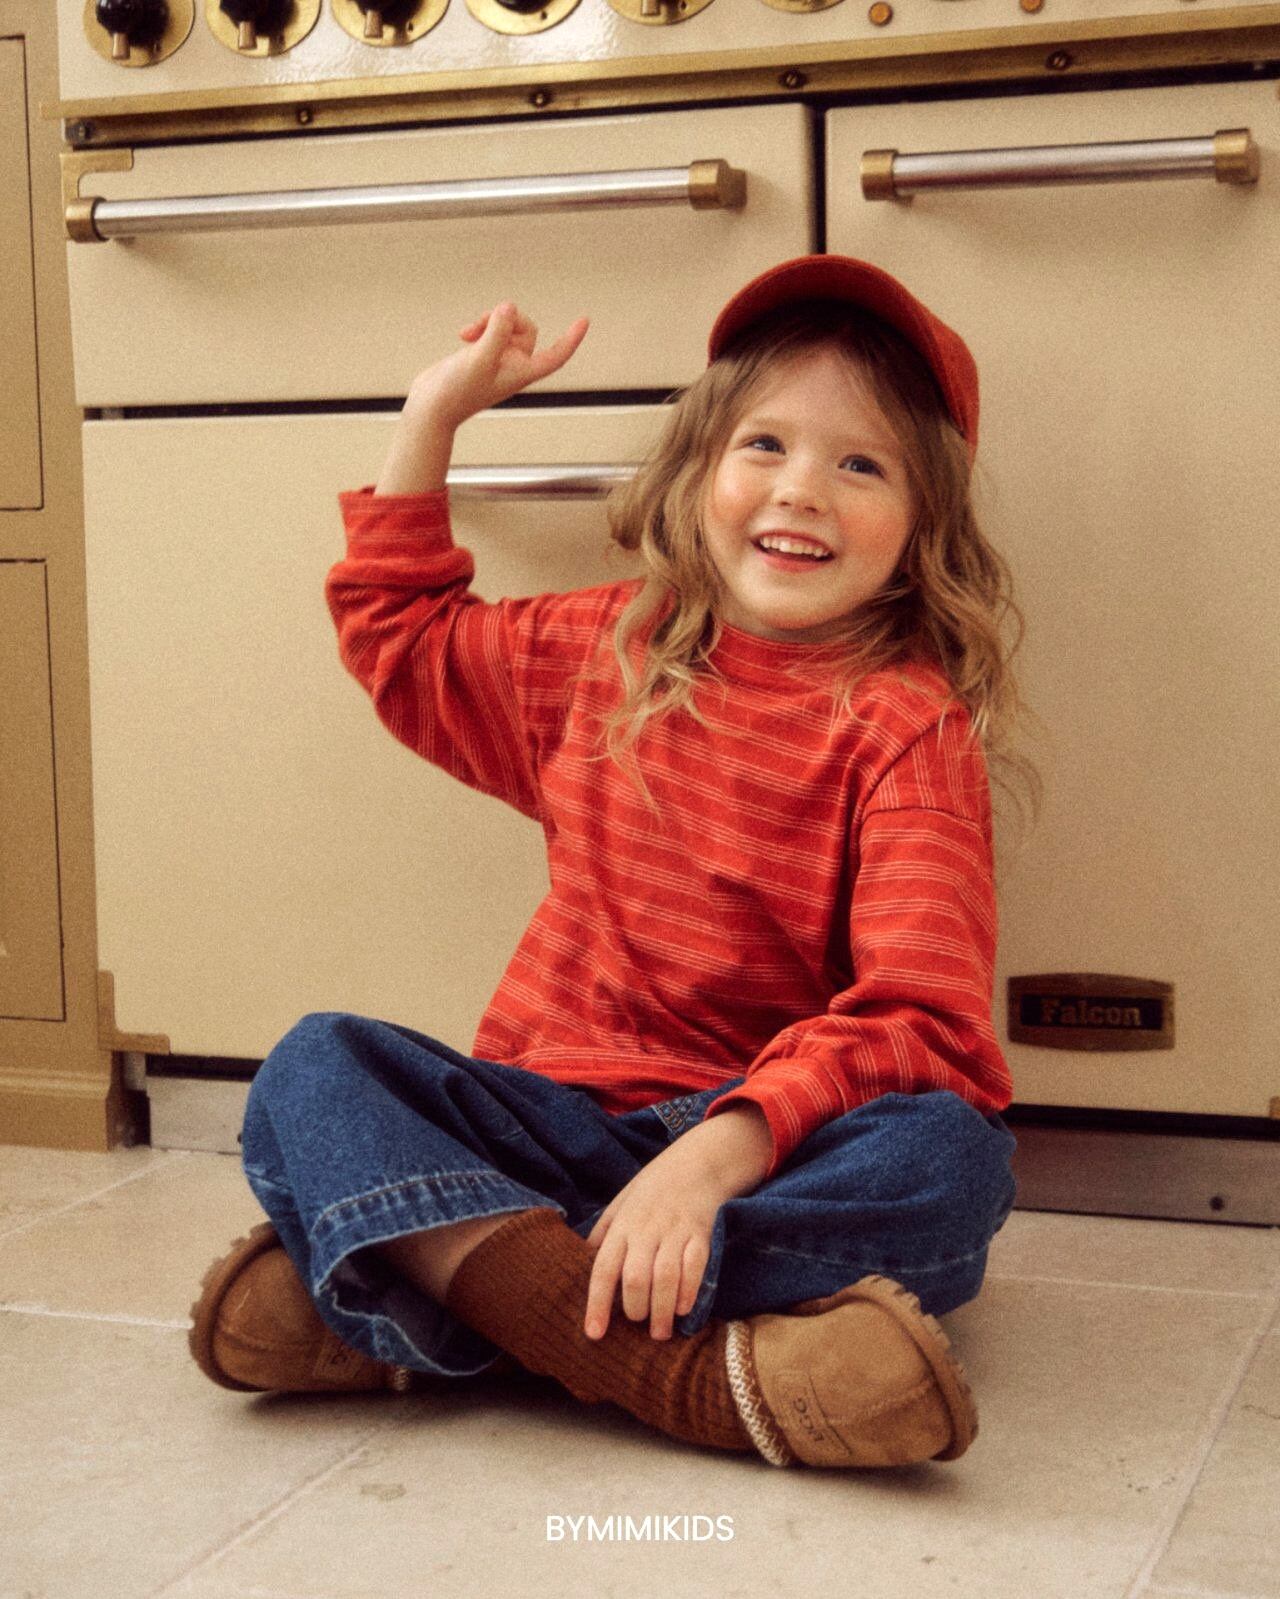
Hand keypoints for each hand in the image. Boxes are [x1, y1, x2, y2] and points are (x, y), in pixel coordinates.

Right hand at [406, 301, 588, 431]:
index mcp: (521, 373)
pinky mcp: (483, 355)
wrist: (431, 407)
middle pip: (527, 329)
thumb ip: (497, 332)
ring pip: (506, 326)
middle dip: (506, 319)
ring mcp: (498, 360)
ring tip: (468, 333)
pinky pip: (491, 329)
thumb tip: (510, 307)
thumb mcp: (479, 358)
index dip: (571, 339)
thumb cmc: (456, 391)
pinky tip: (463, 335)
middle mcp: (513, 367)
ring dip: (489, 321)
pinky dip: (479, 326)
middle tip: (484, 325)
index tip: (585, 320)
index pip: (556, 355)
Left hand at [582, 1147, 723, 1341]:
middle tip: (638, 1324)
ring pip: (665, 1277)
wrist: (698, 1163)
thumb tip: (580, 1259)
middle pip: (635, 1277)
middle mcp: (647, 1229)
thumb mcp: (621, 1203)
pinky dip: (689, 1292)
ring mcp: (676, 1231)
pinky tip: (683, 1309)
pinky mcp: (702, 1234)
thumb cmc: (653, 1188)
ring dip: (662, 1311)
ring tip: (660, 1332)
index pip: (604, 1268)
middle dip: (635, 1310)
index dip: (597, 1303)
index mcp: (623, 1225)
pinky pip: (696, 1267)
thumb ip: (603, 1232)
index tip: (594, 1333)